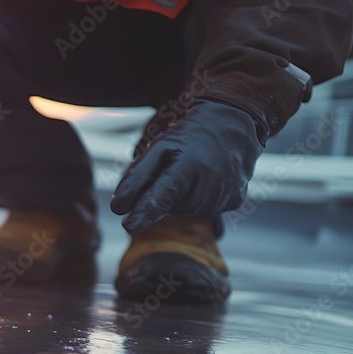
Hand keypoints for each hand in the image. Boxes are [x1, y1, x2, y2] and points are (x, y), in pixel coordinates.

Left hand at [111, 99, 263, 233]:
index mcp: (188, 167)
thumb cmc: (189, 138)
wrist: (234, 126)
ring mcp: (226, 195)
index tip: (129, 226)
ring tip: (193, 173)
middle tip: (176, 170)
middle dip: (165, 195)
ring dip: (182, 197)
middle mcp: (210, 185)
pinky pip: (205, 210)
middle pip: (170, 207)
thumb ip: (136, 177)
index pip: (161, 196)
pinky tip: (206, 180)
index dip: (144, 212)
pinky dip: (199, 199)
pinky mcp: (235, 202)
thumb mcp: (158, 148)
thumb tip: (118, 208)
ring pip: (187, 210)